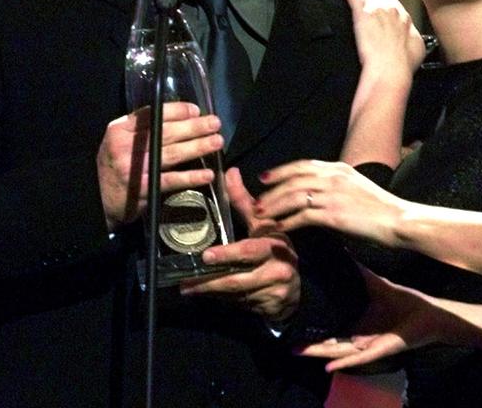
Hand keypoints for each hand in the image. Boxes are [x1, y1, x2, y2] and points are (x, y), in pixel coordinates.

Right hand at [97, 102, 221, 230]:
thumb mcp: (120, 141)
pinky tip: (207, 174)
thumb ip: (142, 130)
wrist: (97, 199)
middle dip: (194, 127)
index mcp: (120, 129)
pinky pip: (171, 180)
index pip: (151, 114)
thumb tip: (181, 118)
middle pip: (165, 132)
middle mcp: (125, 146)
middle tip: (215, 123)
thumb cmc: (114, 166)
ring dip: (197, 147)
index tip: (196, 110)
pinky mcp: (141, 188)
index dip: (177, 111)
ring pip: (171, 154)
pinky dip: (191, 177)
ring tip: (217, 142)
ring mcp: (133, 168)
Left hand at [180, 168, 300, 322]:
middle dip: (210, 282)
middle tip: (186, 282)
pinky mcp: (268, 309)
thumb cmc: (277, 252)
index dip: (228, 254)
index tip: (206, 256)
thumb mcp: (265, 226)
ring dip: (211, 292)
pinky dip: (222, 300)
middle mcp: (277, 270)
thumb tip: (231, 173)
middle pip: (238, 279)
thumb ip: (245, 203)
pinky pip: (239, 304)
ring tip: (188, 288)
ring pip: (235, 294)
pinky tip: (206, 296)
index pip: (249, 251)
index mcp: (275, 247)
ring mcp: (273, 293)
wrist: (295, 290)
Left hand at [255, 159, 404, 245]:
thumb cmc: (381, 209)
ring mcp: (332, 195)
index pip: (303, 165)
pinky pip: (302, 216)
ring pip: (293, 197)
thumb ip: (337, 185)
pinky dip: (288, 222)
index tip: (265, 177)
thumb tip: (319, 192)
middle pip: (293, 179)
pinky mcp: (333, 214)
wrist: (399, 220)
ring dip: (274, 206)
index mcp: (339, 168)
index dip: (281, 170)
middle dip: (272, 190)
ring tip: (261, 215)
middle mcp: (333, 177)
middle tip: (256, 200)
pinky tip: (279, 228)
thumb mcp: (357, 187)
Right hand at [298, 268, 439, 370]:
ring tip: (299, 352)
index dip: (314, 328)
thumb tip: (343, 251)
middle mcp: (360, 337)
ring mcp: (368, 346)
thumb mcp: (377, 285)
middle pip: (330, 344)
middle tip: (288, 344)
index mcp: (358, 324)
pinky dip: (345, 362)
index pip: (332, 328)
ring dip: (319, 354)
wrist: (429, 315)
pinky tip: (329, 366)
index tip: (293, 323)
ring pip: (339, 353)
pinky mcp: (379, 351)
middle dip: (310, 345)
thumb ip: (359, 271)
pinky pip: (359, 359)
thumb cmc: (405, 302)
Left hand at [338, 0, 425, 77]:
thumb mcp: (417, 47)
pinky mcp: (362, 13)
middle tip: (367, 4)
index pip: (394, 4)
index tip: (381, 10)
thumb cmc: (404, 63)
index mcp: (405, 17)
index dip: (386, 6)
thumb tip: (410, 34)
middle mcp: (392, 9)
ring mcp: (376, 9)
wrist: (391, 67)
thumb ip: (412, 35)